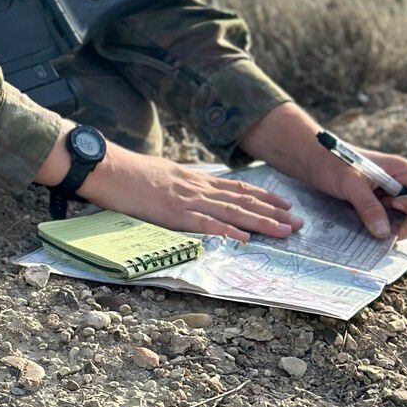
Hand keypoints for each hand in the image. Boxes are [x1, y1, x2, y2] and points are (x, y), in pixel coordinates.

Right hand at [37, 133, 301, 243]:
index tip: (285, 204)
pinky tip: (245, 239)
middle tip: (299, 223)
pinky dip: (227, 232)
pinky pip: (205, 224)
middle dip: (273, 212)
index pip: (236, 188)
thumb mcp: (162, 175)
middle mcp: (197, 187)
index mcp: (193, 179)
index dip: (263, 197)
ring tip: (285, 231)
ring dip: (262, 223)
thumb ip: (181, 185)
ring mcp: (186, 200)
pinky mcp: (173, 212)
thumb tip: (193, 195)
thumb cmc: (128, 172)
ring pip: (233, 212)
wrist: (107, 166)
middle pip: (243, 201)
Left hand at [299, 144, 406, 239]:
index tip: (394, 205)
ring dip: (389, 230)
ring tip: (365, 222)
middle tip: (377, 223)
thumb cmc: (330, 161)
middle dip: (404, 224)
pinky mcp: (377, 211)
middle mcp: (401, 187)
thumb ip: (367, 205)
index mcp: (403, 172)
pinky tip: (361, 227)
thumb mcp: (349, 182)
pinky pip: (387, 227)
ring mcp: (389, 201)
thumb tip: (384, 233)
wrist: (309, 161)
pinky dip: (378, 231)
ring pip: (404, 225)